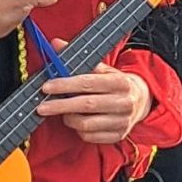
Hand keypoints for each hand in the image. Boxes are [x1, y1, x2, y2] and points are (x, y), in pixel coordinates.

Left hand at [36, 54, 151, 144]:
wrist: (140, 100)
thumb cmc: (113, 83)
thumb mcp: (101, 68)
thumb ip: (78, 59)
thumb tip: (55, 44)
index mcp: (120, 82)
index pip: (88, 83)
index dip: (65, 85)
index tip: (46, 87)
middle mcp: (124, 102)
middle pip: (86, 105)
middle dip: (60, 106)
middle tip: (41, 107)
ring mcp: (122, 121)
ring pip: (86, 124)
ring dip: (68, 118)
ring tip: (63, 112)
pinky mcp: (118, 136)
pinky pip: (90, 137)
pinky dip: (78, 130)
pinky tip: (77, 121)